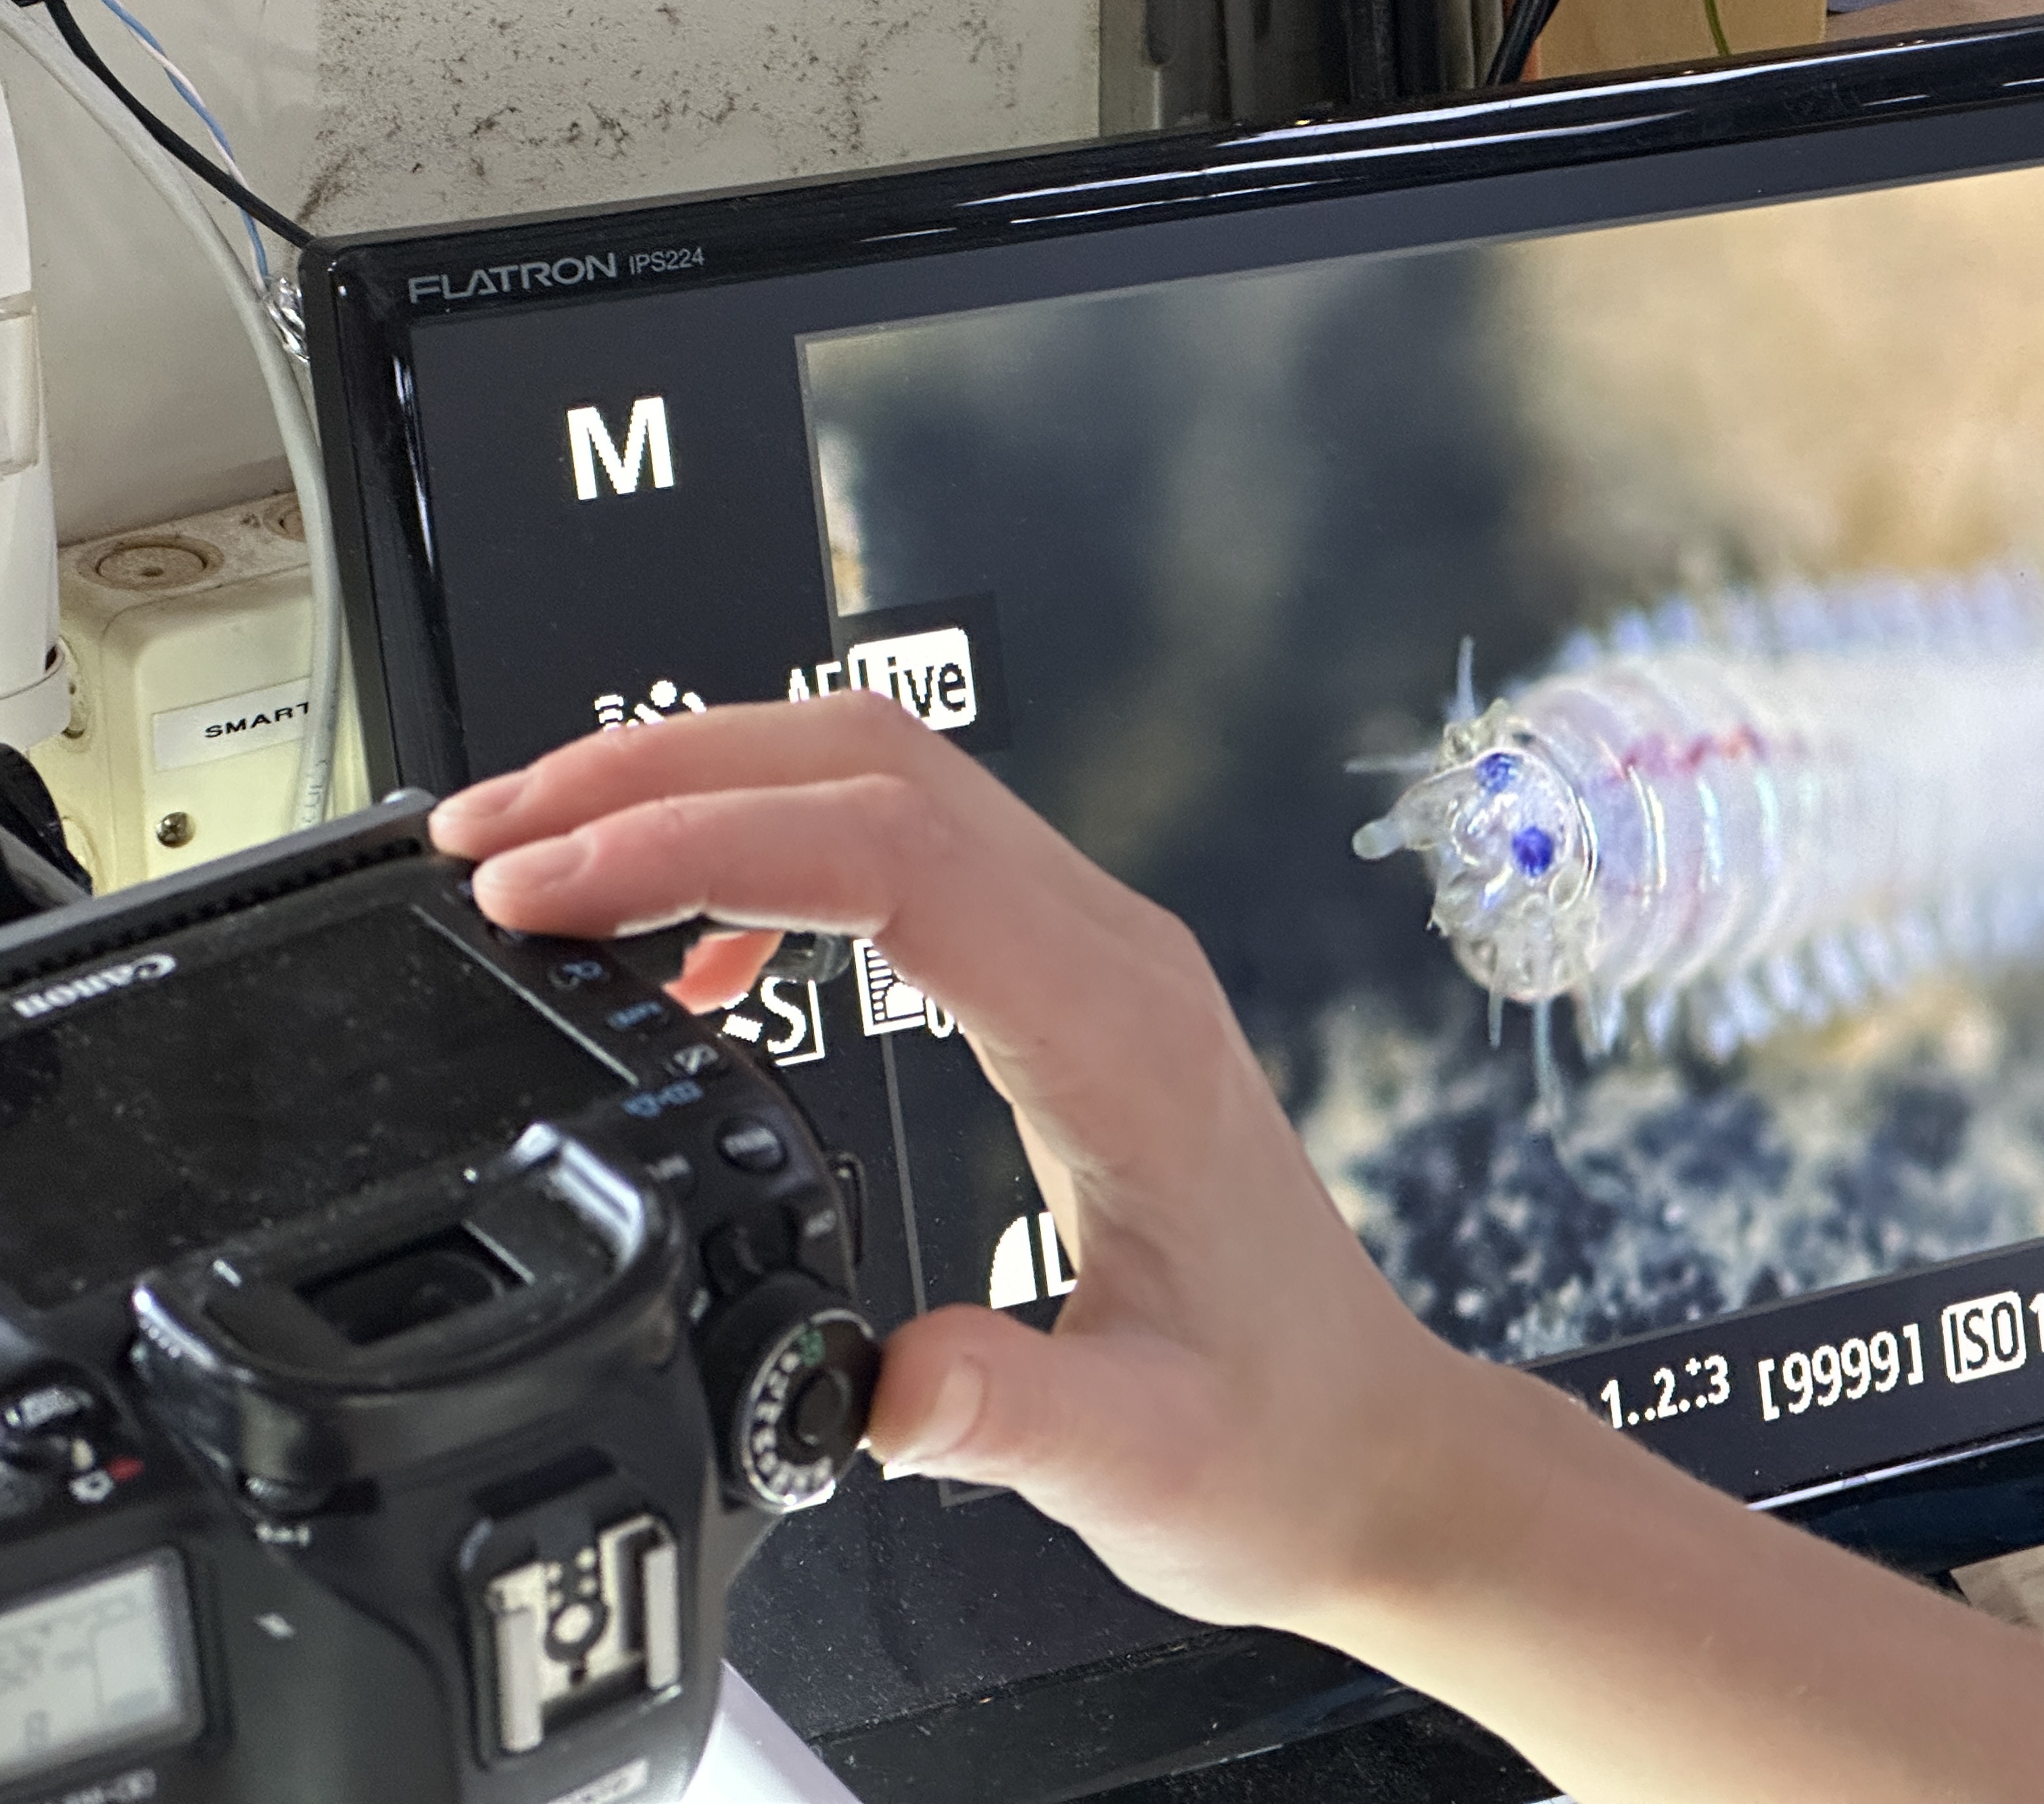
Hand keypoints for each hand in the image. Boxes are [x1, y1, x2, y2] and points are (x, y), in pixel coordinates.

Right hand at [429, 693, 1513, 1631]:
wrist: (1366, 1442)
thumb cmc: (1272, 1437)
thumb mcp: (1138, 1455)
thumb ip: (1006, 1413)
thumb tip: (868, 1383)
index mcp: (1117, 1035)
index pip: (889, 856)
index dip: (701, 841)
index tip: (549, 886)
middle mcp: (1112, 959)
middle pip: (870, 767)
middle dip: (664, 772)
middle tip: (498, 836)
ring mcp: (1096, 956)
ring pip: (885, 785)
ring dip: (710, 790)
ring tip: (554, 856)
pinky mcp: (1070, 986)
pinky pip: (907, 859)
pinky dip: (775, 864)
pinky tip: (697, 954)